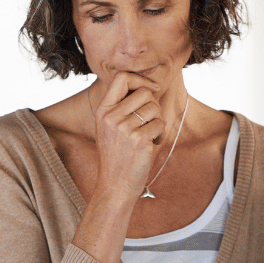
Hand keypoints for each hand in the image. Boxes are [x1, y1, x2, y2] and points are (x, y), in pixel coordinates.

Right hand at [90, 71, 166, 199]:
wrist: (115, 185)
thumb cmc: (116, 155)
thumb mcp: (109, 127)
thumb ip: (121, 106)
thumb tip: (146, 86)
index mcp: (103, 110)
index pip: (122, 77)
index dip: (140, 79)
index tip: (150, 90)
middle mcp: (111, 117)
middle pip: (144, 92)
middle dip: (153, 104)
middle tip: (149, 121)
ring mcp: (124, 128)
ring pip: (154, 108)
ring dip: (157, 121)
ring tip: (147, 135)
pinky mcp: (139, 140)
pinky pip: (160, 124)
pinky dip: (159, 134)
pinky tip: (150, 144)